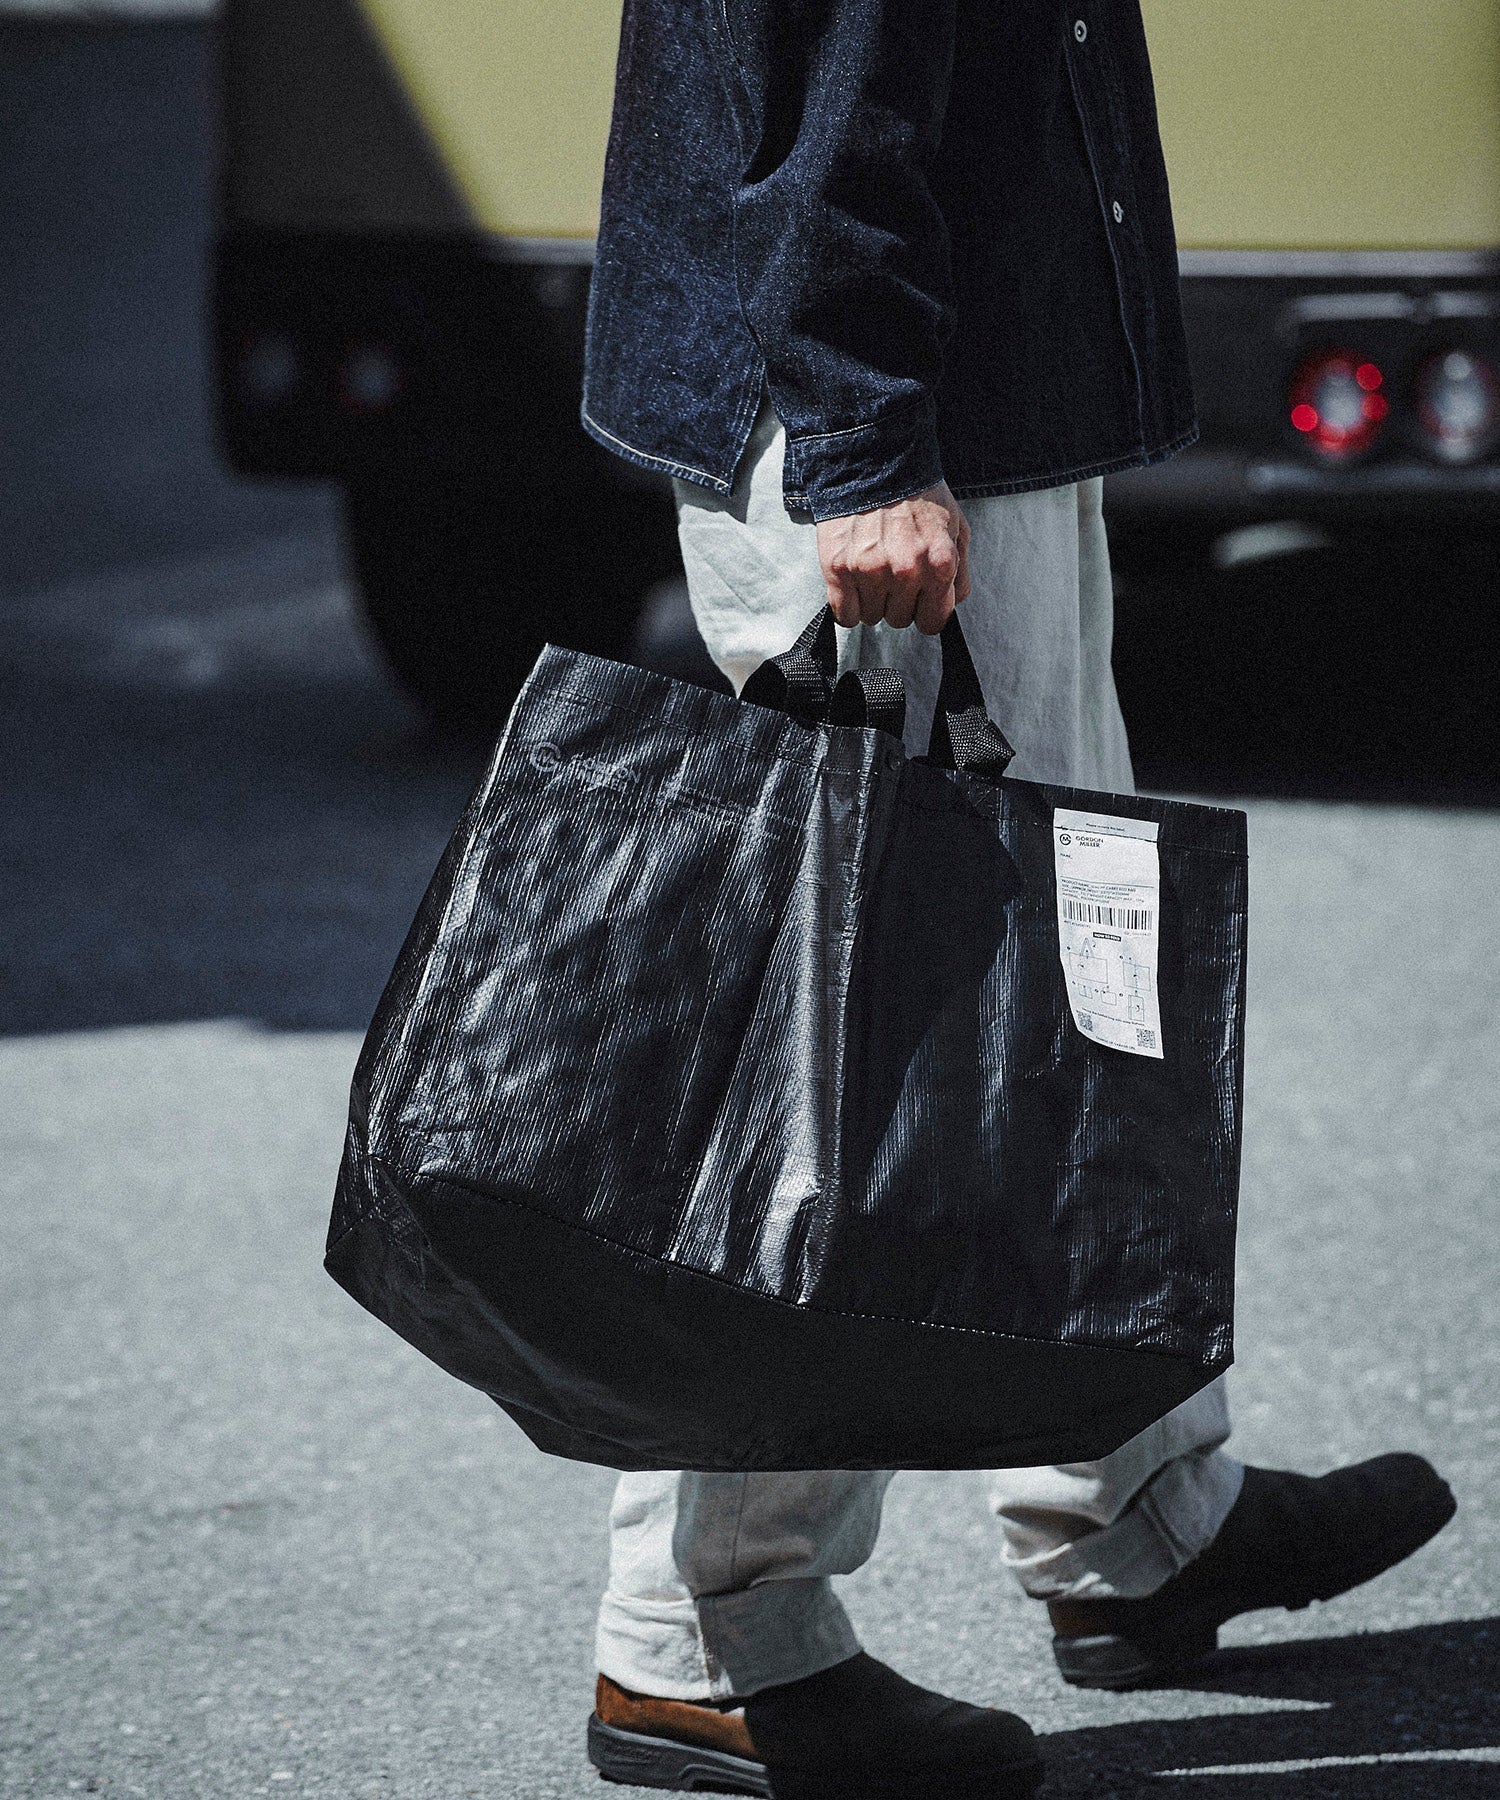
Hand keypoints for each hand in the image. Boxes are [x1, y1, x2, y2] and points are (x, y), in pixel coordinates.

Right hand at [816, 482, 970, 634]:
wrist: (874, 460)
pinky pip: (845, 615)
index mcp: (939, 563)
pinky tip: (853, 583)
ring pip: (872, 617)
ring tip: (873, 568)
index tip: (919, 599)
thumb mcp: (956, 527)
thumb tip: (952, 604)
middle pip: (901, 620)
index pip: (933, 622)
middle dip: (898, 602)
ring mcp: (870, 571)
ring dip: (872, 600)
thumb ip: (960, 572)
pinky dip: (848, 605)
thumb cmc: (918, 493)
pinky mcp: (839, 568)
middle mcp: (906, 571)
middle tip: (893, 571)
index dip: (926, 612)